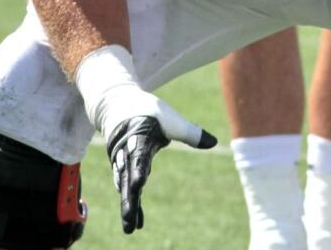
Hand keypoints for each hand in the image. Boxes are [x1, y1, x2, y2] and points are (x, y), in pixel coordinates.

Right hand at [75, 46, 216, 233]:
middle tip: (129, 222)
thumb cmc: (146, 110)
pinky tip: (136, 220)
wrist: (116, 104)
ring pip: (124, 185)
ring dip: (129, 205)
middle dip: (129, 199)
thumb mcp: (169, 117)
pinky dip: (132, 201)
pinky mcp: (122, 167)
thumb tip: (214, 142)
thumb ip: (189, 132)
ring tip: (131, 227)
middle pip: (127, 177)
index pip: (139, 155)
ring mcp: (121, 160)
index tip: (139, 185)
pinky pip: (126, 186)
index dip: (139, 170)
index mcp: (138, 135)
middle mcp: (126, 150)